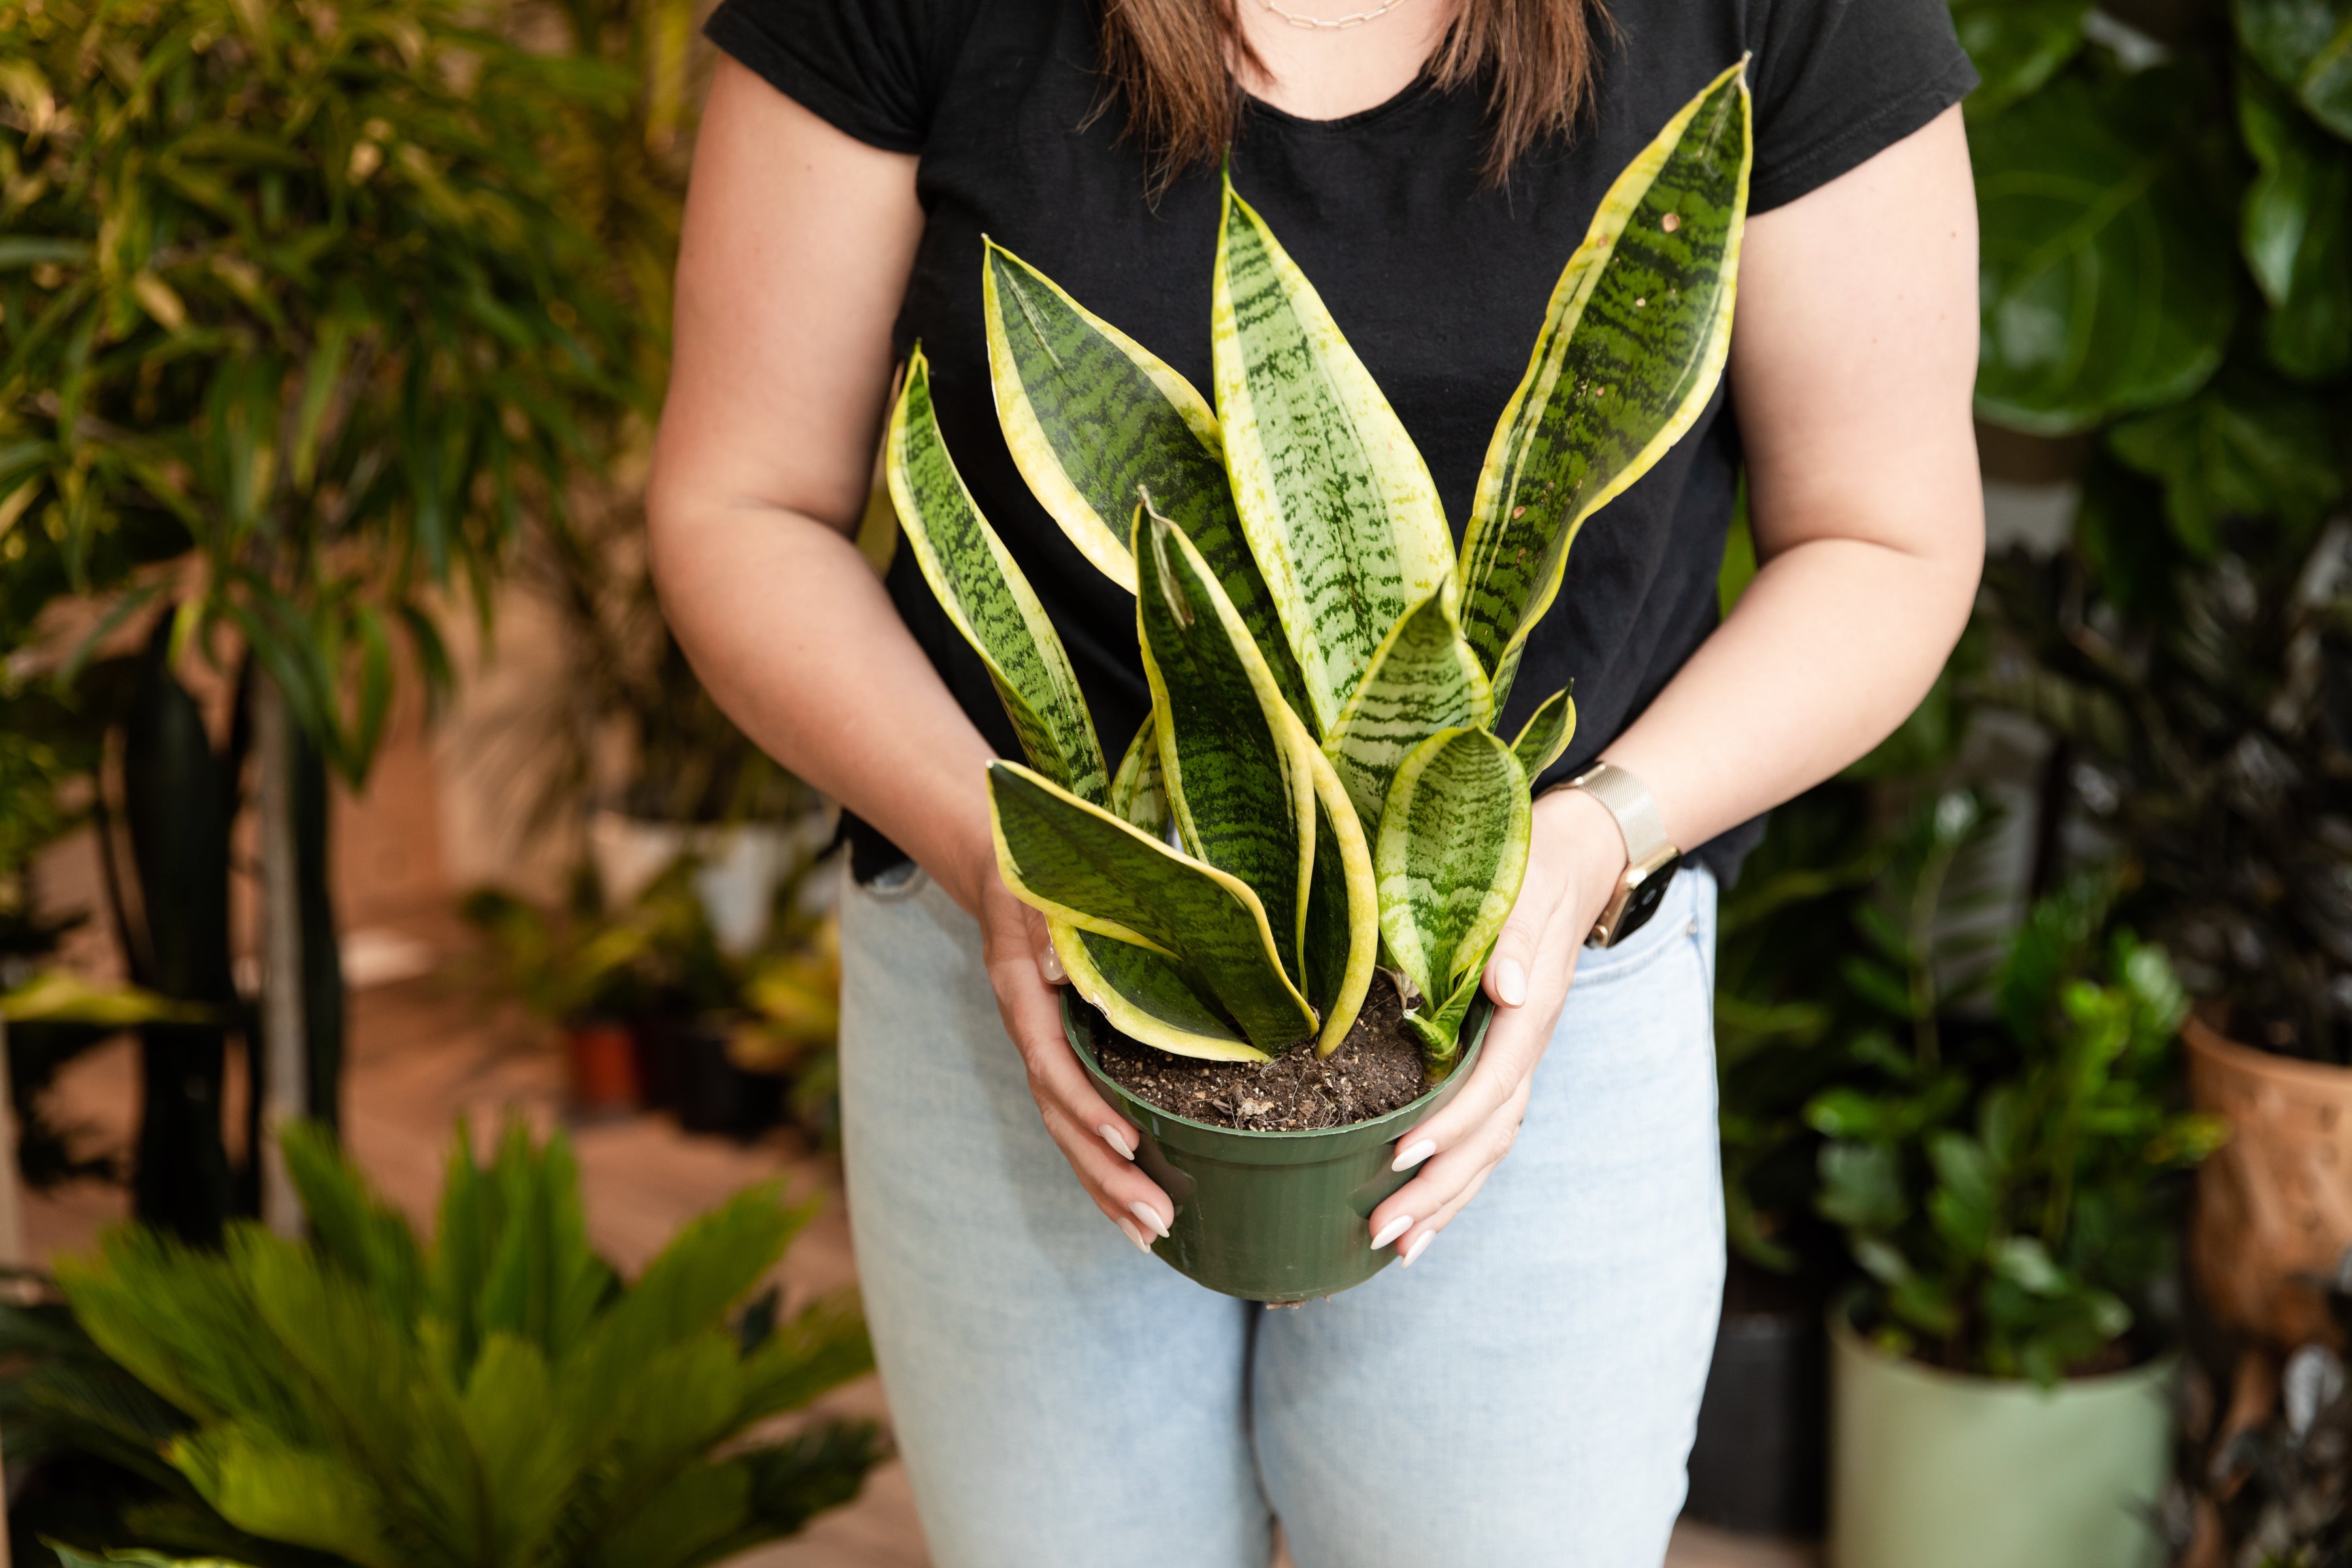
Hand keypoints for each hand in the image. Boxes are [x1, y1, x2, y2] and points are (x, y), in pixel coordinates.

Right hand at [955, 843, 1175, 1254]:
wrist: (1001, 871)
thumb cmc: (1030, 873)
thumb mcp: (1034, 887)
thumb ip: (1043, 929)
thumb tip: (1061, 973)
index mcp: (1025, 1000)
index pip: (1054, 1066)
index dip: (1087, 1108)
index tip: (1127, 1142)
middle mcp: (1031, 1037)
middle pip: (1061, 1122)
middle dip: (1105, 1176)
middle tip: (1156, 1220)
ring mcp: (1045, 1055)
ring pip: (1068, 1135)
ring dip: (1107, 1188)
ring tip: (1152, 1234)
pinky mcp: (1063, 1061)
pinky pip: (1078, 1123)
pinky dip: (1103, 1167)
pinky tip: (1134, 1206)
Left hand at [1365, 785, 1627, 1266]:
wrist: (1573, 865)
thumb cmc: (1534, 874)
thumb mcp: (1526, 894)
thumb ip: (1516, 942)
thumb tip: (1509, 988)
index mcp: (1528, 1018)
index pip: (1490, 1085)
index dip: (1449, 1123)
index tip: (1401, 1153)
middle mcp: (1525, 1052)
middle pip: (1487, 1139)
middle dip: (1438, 1190)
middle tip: (1383, 1231)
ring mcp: (1515, 1067)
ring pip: (1486, 1152)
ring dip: (1444, 1203)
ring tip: (1395, 1249)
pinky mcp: (1501, 1070)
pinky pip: (1480, 1139)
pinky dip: (1453, 1183)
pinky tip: (1418, 1220)